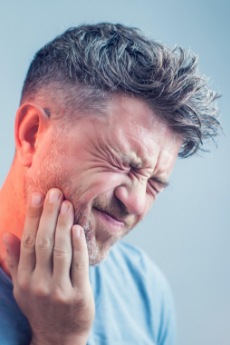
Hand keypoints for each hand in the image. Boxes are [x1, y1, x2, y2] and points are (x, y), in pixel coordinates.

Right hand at [3, 188, 94, 344]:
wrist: (58, 337)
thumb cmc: (39, 306)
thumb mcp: (21, 287)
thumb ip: (14, 260)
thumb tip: (6, 234)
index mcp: (24, 279)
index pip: (27, 241)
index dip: (32, 217)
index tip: (36, 196)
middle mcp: (38, 284)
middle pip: (43, 242)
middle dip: (49, 215)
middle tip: (55, 193)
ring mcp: (58, 290)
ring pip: (60, 251)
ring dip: (64, 225)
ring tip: (68, 205)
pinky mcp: (78, 296)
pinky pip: (78, 266)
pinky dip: (78, 245)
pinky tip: (78, 228)